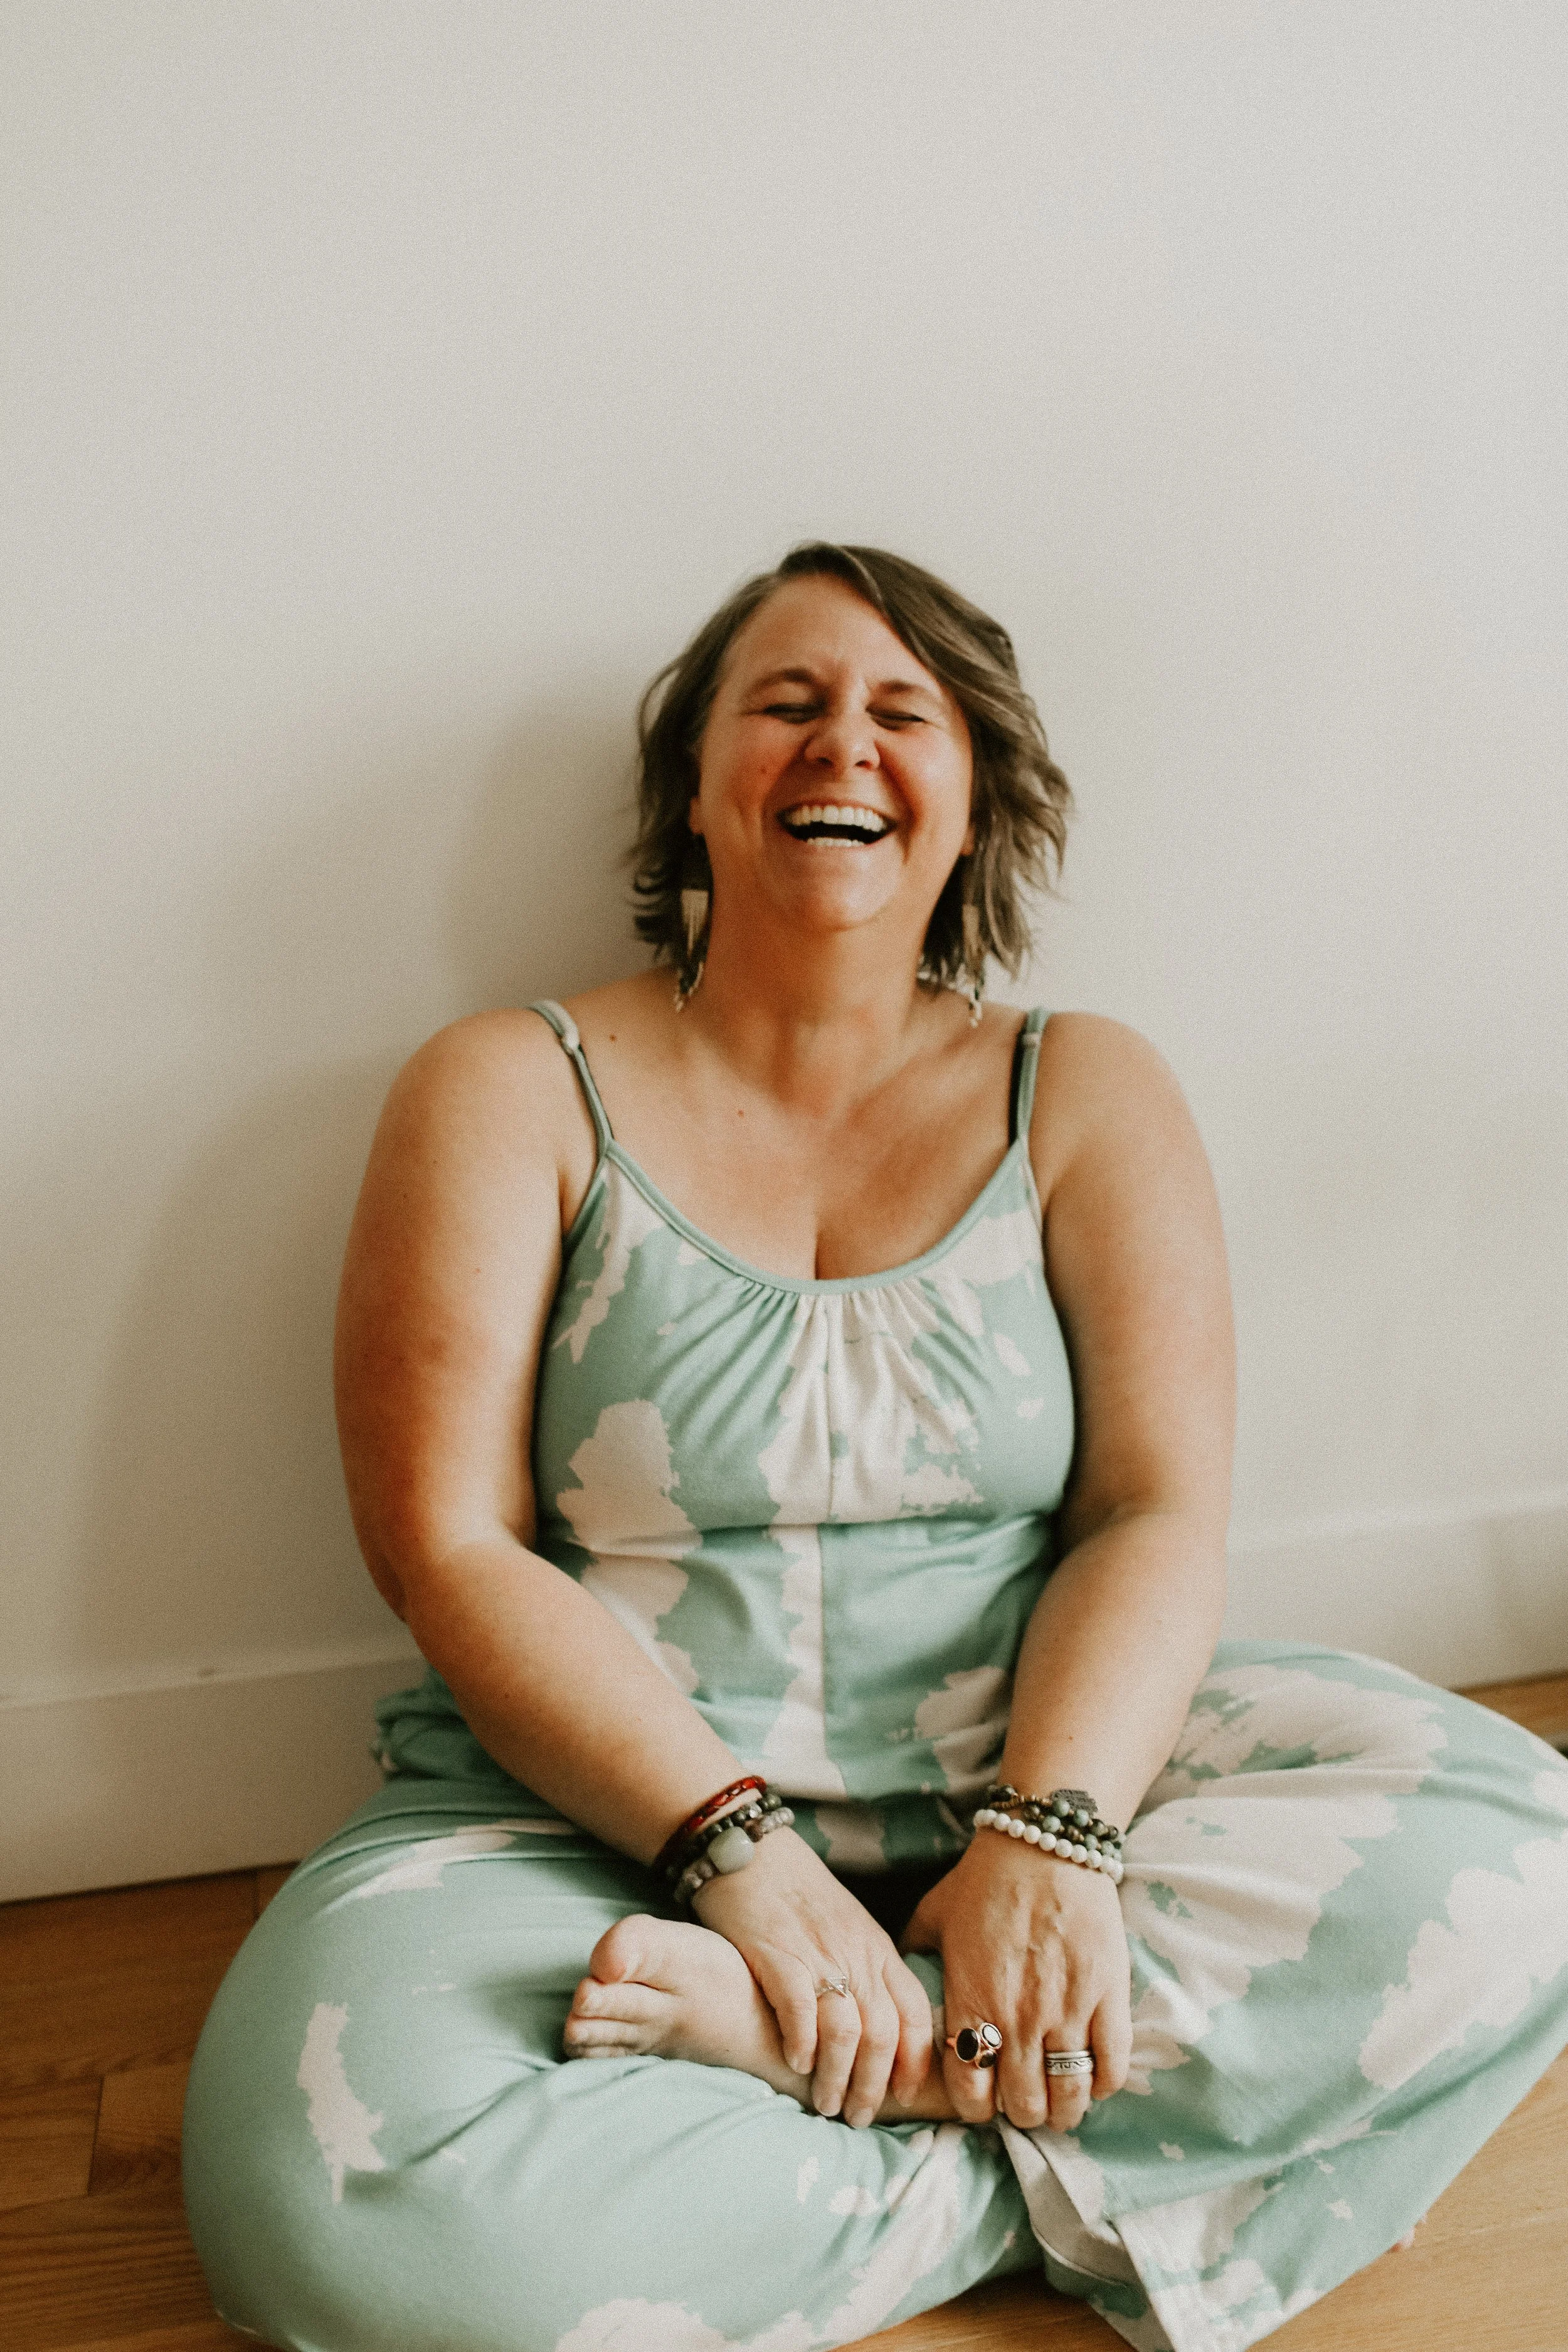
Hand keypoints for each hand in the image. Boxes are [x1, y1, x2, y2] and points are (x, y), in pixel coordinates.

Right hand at [691, 1829, 933, 2126]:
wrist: (750, 1848)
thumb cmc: (797, 1895)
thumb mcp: (847, 1928)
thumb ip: (866, 1971)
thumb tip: (881, 2033)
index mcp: (878, 1948)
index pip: (915, 2013)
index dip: (916, 2062)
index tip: (904, 2097)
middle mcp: (856, 1953)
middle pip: (884, 2033)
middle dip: (875, 2086)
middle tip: (858, 2117)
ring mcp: (818, 1953)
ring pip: (846, 2031)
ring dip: (838, 2077)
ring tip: (825, 2103)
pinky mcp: (776, 1952)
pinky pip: (799, 2008)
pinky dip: (801, 2043)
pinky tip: (794, 2063)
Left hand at [902, 1830, 1130, 2131]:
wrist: (1042, 1846)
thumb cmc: (984, 1880)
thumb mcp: (933, 1915)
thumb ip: (911, 1953)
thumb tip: (894, 1980)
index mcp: (971, 2003)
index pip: (971, 2093)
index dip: (978, 2108)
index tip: (986, 2099)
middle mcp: (1016, 2018)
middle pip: (1025, 2105)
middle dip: (1024, 2112)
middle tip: (1026, 2101)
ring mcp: (1065, 2011)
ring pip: (1068, 2096)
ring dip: (1064, 2109)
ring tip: (1061, 2101)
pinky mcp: (1107, 1997)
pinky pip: (1111, 2067)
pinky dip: (1102, 2083)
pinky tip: (1093, 2076)